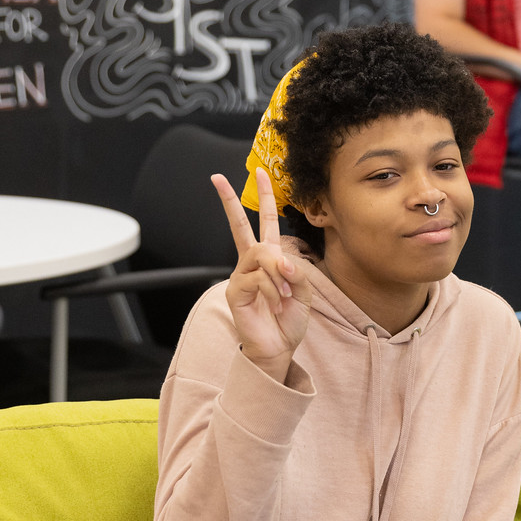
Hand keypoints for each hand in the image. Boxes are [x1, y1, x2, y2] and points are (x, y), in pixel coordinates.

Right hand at [211, 168, 311, 378]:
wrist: (279, 347)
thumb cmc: (288, 319)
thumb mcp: (303, 290)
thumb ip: (296, 270)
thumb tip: (280, 260)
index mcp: (268, 259)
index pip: (264, 222)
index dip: (263, 197)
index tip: (259, 173)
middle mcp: (250, 263)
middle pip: (239, 225)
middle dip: (230, 200)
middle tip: (217, 178)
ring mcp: (240, 276)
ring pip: (260, 253)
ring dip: (278, 272)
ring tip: (284, 292)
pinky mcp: (235, 291)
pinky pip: (257, 277)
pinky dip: (273, 288)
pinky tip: (275, 301)